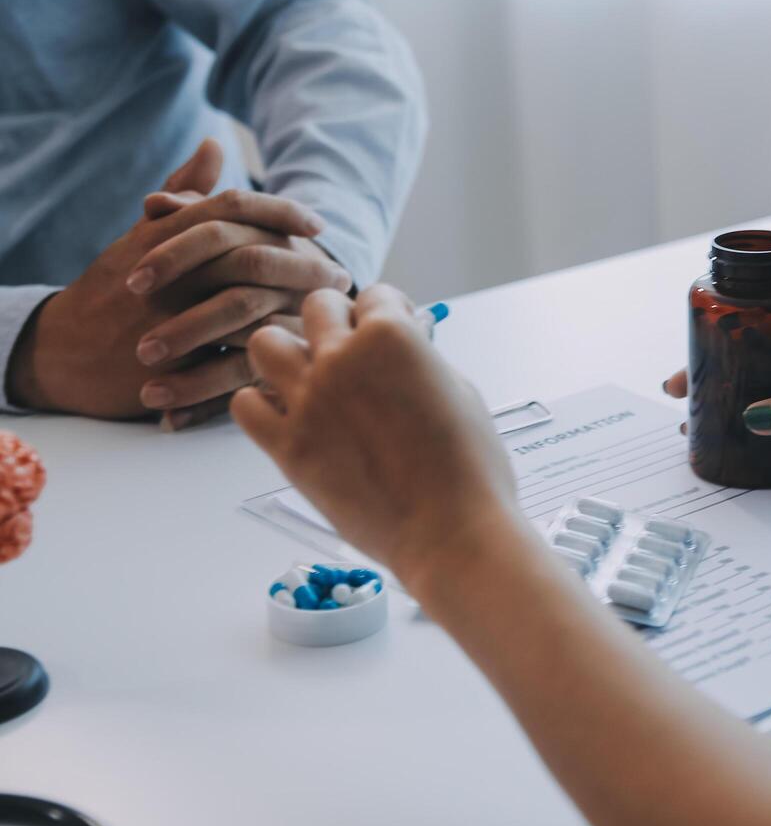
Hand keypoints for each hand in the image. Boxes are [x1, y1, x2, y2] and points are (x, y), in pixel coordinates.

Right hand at [5, 141, 330, 420]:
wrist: (64, 350)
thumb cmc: (115, 286)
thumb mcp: (145, 236)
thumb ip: (184, 192)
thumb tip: (215, 145)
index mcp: (161, 235)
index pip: (230, 210)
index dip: (279, 212)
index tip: (318, 224)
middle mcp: (165, 274)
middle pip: (248, 259)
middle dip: (302, 268)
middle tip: (341, 276)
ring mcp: (165, 321)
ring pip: (244, 312)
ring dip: (294, 314)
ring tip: (328, 318)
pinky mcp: (168, 367)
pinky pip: (228, 364)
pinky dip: (266, 360)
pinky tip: (304, 357)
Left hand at [232, 286, 526, 584]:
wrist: (450, 531)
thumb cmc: (470, 469)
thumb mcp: (462, 392)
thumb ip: (424, 360)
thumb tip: (409, 347)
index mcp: (391, 336)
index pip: (375, 294)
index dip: (388, 311)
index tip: (392, 327)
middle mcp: (342, 359)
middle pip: (316, 307)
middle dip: (337, 321)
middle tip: (351, 348)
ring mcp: (308, 401)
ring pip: (266, 344)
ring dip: (287, 352)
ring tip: (309, 375)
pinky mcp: (287, 447)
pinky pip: (245, 405)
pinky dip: (262, 404)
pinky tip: (289, 415)